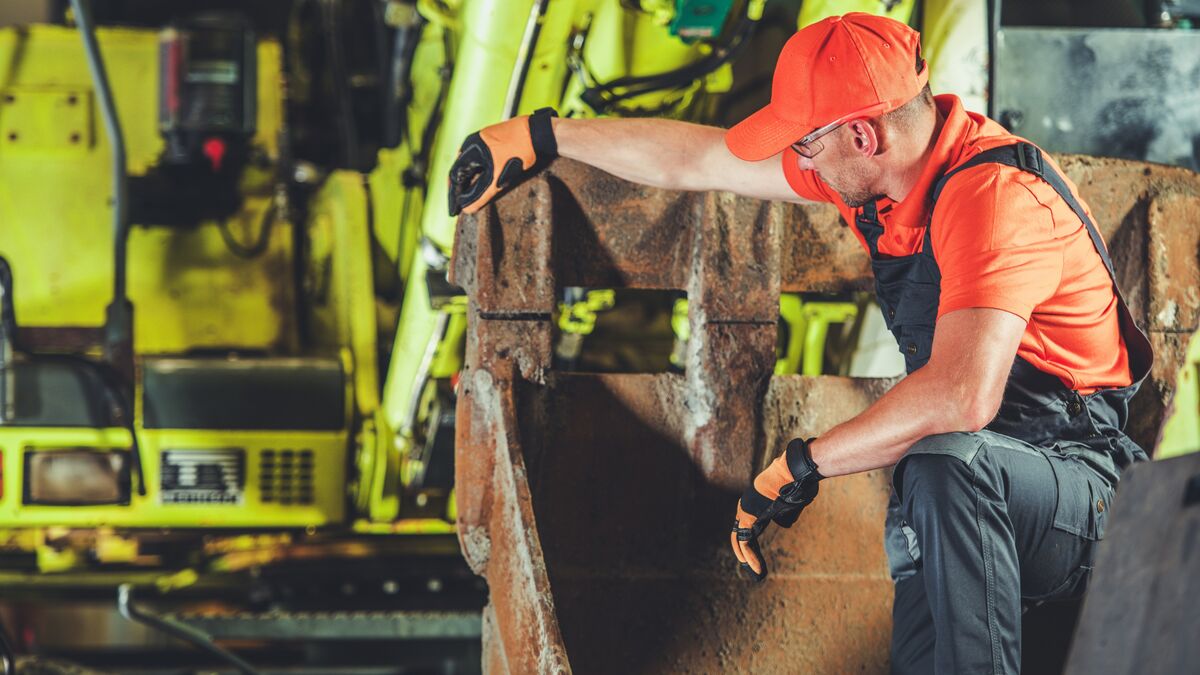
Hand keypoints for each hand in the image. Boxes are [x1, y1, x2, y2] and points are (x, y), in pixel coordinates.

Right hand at [448, 107, 557, 215]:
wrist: (538, 132)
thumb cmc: (518, 151)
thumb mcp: (498, 177)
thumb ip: (481, 194)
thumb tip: (467, 208)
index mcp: (470, 149)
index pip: (455, 176)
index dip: (453, 196)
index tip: (453, 211)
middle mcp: (472, 143)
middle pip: (460, 171)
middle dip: (459, 190)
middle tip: (458, 207)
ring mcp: (482, 141)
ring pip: (470, 166)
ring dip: (468, 183)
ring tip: (468, 198)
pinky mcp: (492, 142)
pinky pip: (479, 161)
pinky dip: (477, 174)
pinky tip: (481, 183)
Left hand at [731, 437, 822, 580]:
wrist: (795, 471)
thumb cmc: (798, 482)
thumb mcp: (794, 502)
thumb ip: (786, 513)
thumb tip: (783, 522)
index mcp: (758, 504)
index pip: (750, 530)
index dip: (752, 547)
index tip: (758, 562)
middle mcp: (748, 507)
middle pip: (742, 537)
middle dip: (747, 556)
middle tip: (755, 572)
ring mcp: (746, 510)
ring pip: (743, 541)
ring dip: (749, 560)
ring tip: (758, 575)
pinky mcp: (748, 516)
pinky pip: (746, 542)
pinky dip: (751, 557)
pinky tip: (758, 571)